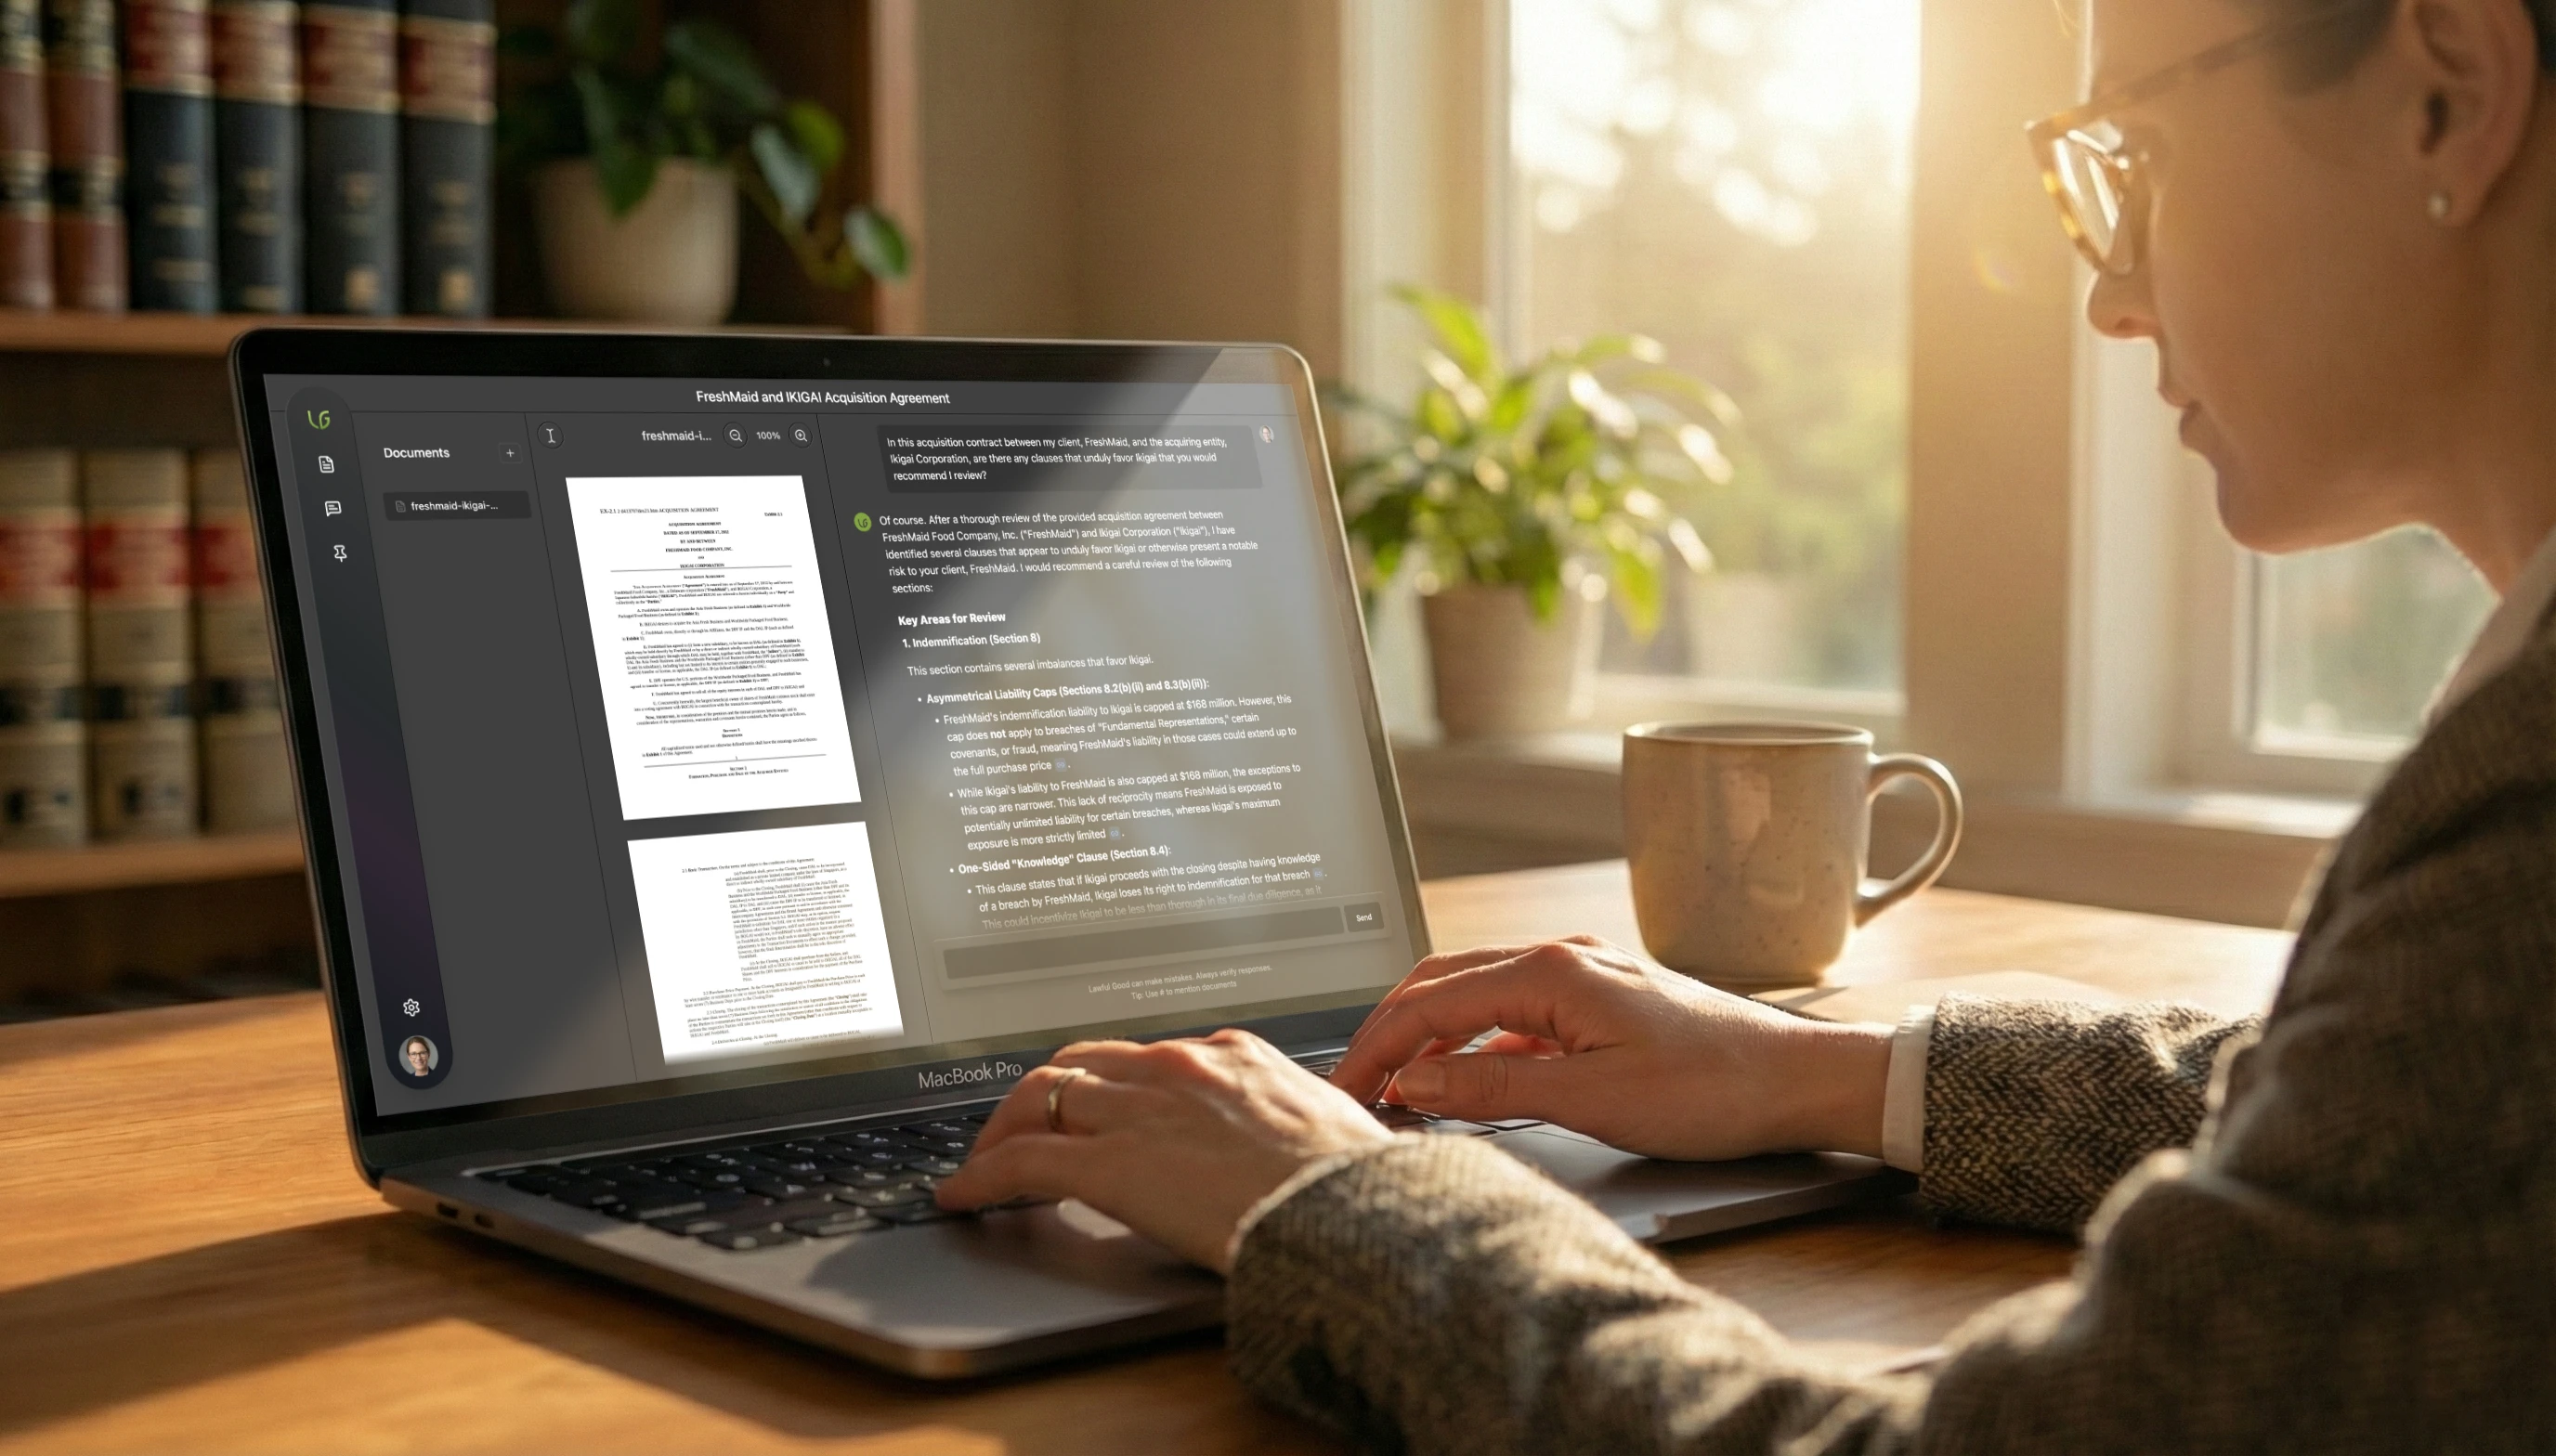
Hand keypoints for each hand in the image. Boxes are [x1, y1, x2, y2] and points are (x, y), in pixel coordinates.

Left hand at [935, 1029, 1392, 1271]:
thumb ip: (1284, 1123)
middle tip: (1022, 1125)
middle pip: (1082, 1062)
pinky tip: (963, 1194)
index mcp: (1233, 1055)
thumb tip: (1283, 1147)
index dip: (1107, 1083)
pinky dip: (984, 1174)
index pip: (1144, 1056)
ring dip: (1004, 1127)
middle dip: (1045, 1092)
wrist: (1355, 1211)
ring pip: (1042, 1096)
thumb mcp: (1325, 1129)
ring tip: (984, 1159)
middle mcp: (1179, 1067)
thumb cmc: (1356, 1186)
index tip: (1095, 1104)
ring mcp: (1142, 1109)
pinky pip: (1025, 1158)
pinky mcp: (1113, 1163)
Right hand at [1330, 936, 1892, 1161]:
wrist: (1798, 1081)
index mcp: (1551, 972)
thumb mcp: (1593, 1100)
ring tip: (1395, 1090)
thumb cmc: (1713, 1089)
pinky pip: (1514, 1015)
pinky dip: (1474, 1047)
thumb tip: (1413, 1084)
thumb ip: (1492, 1088)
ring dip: (1428, 1040)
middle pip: (1441, 984)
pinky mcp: (1601, 1001)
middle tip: (1351, 1087)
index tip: (1342, 1090)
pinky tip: (1466, 1085)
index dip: (1374, 1048)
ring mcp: (1582, 976)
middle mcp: (1561, 959)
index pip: (1429, 1003)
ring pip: (1475, 997)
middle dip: (1387, 1034)